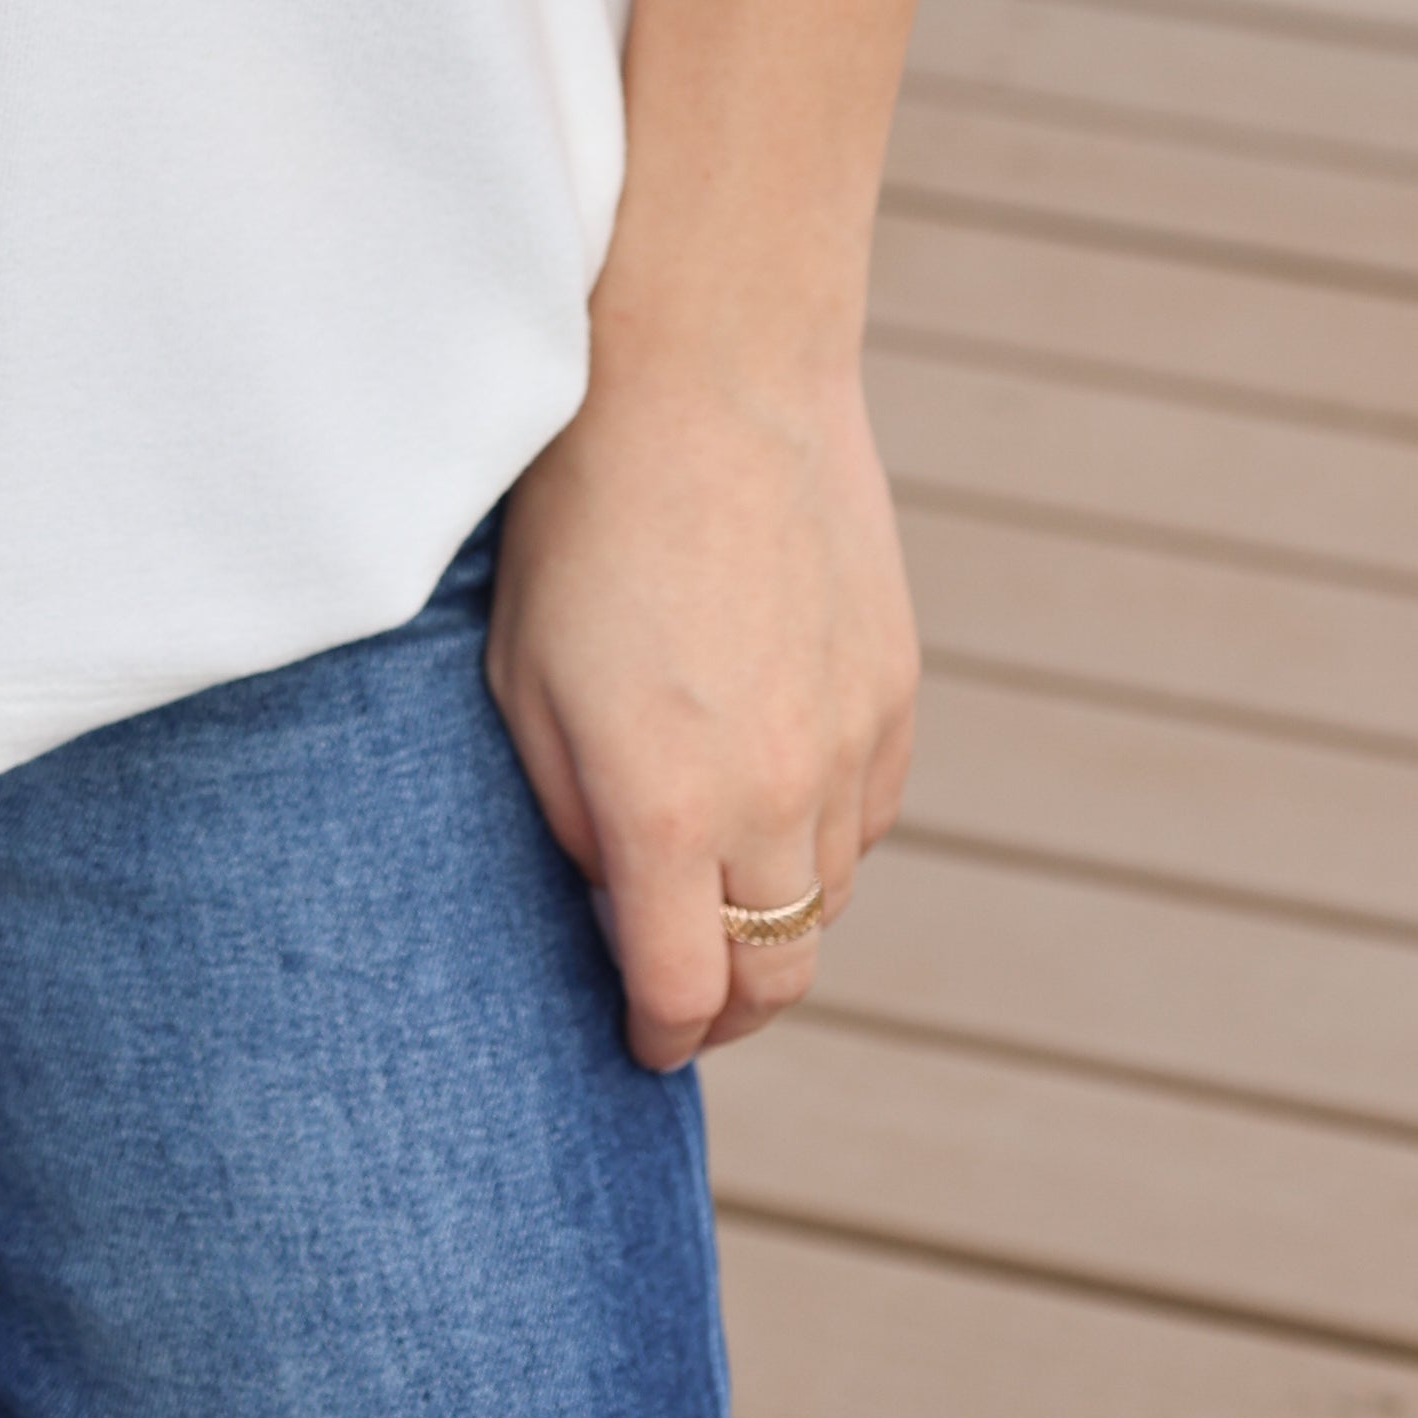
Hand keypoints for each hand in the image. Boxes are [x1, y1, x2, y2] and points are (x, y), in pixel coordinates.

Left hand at [483, 338, 917, 1068]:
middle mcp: (777, 798)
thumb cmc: (581, 523)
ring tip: (715, 885)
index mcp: (667, 809)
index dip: (656, 1038)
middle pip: (777, 977)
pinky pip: (869, 814)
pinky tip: (771, 792)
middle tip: (681, 996)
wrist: (706, 379)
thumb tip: (613, 903)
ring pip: (830, 899)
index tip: (634, 1038)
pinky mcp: (895, 691)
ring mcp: (850, 745)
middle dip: (726, 1008)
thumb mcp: (523, 683)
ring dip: (775, 917)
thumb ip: (568, 816)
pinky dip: (823, 835)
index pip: (684, 996)